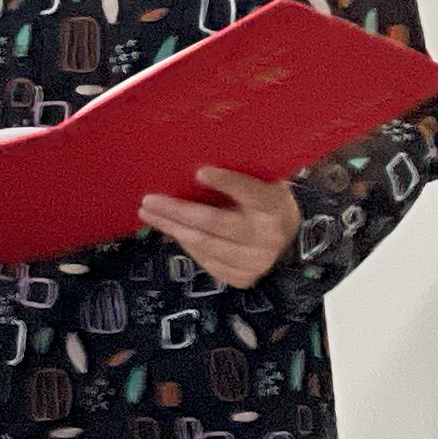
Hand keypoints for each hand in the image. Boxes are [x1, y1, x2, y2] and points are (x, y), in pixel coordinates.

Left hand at [139, 167, 301, 288]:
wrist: (289, 240)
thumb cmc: (266, 200)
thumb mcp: (262, 181)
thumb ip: (239, 173)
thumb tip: (200, 160)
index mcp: (273, 206)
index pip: (249, 192)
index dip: (226, 181)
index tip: (200, 171)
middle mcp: (266, 237)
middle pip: (215, 223)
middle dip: (178, 211)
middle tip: (149, 200)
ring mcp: (255, 261)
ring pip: (205, 245)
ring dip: (172, 228)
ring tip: (148, 214)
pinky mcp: (242, 278)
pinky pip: (206, 261)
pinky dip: (186, 244)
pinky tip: (172, 230)